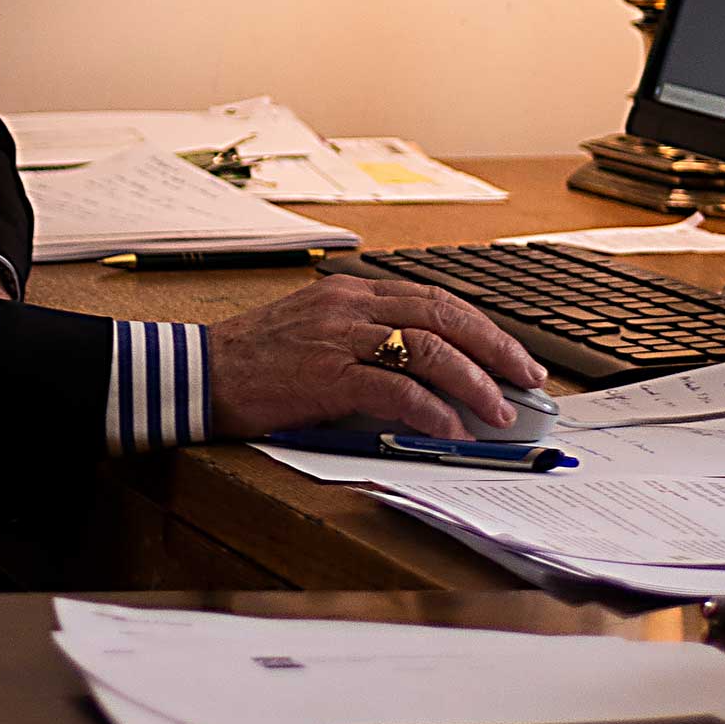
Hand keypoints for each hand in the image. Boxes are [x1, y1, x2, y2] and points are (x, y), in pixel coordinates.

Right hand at [203, 276, 548, 440]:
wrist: (197, 372)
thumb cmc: (253, 361)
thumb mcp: (316, 335)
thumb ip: (366, 344)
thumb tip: (426, 380)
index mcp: (351, 292)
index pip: (434, 299)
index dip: (482, 326)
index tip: (512, 354)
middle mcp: (351, 305)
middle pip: (445, 314)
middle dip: (496, 348)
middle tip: (527, 379)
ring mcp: (340, 337)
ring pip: (430, 349)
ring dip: (474, 383)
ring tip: (498, 412)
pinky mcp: (327, 375)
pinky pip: (396, 390)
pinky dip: (433, 412)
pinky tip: (452, 432)